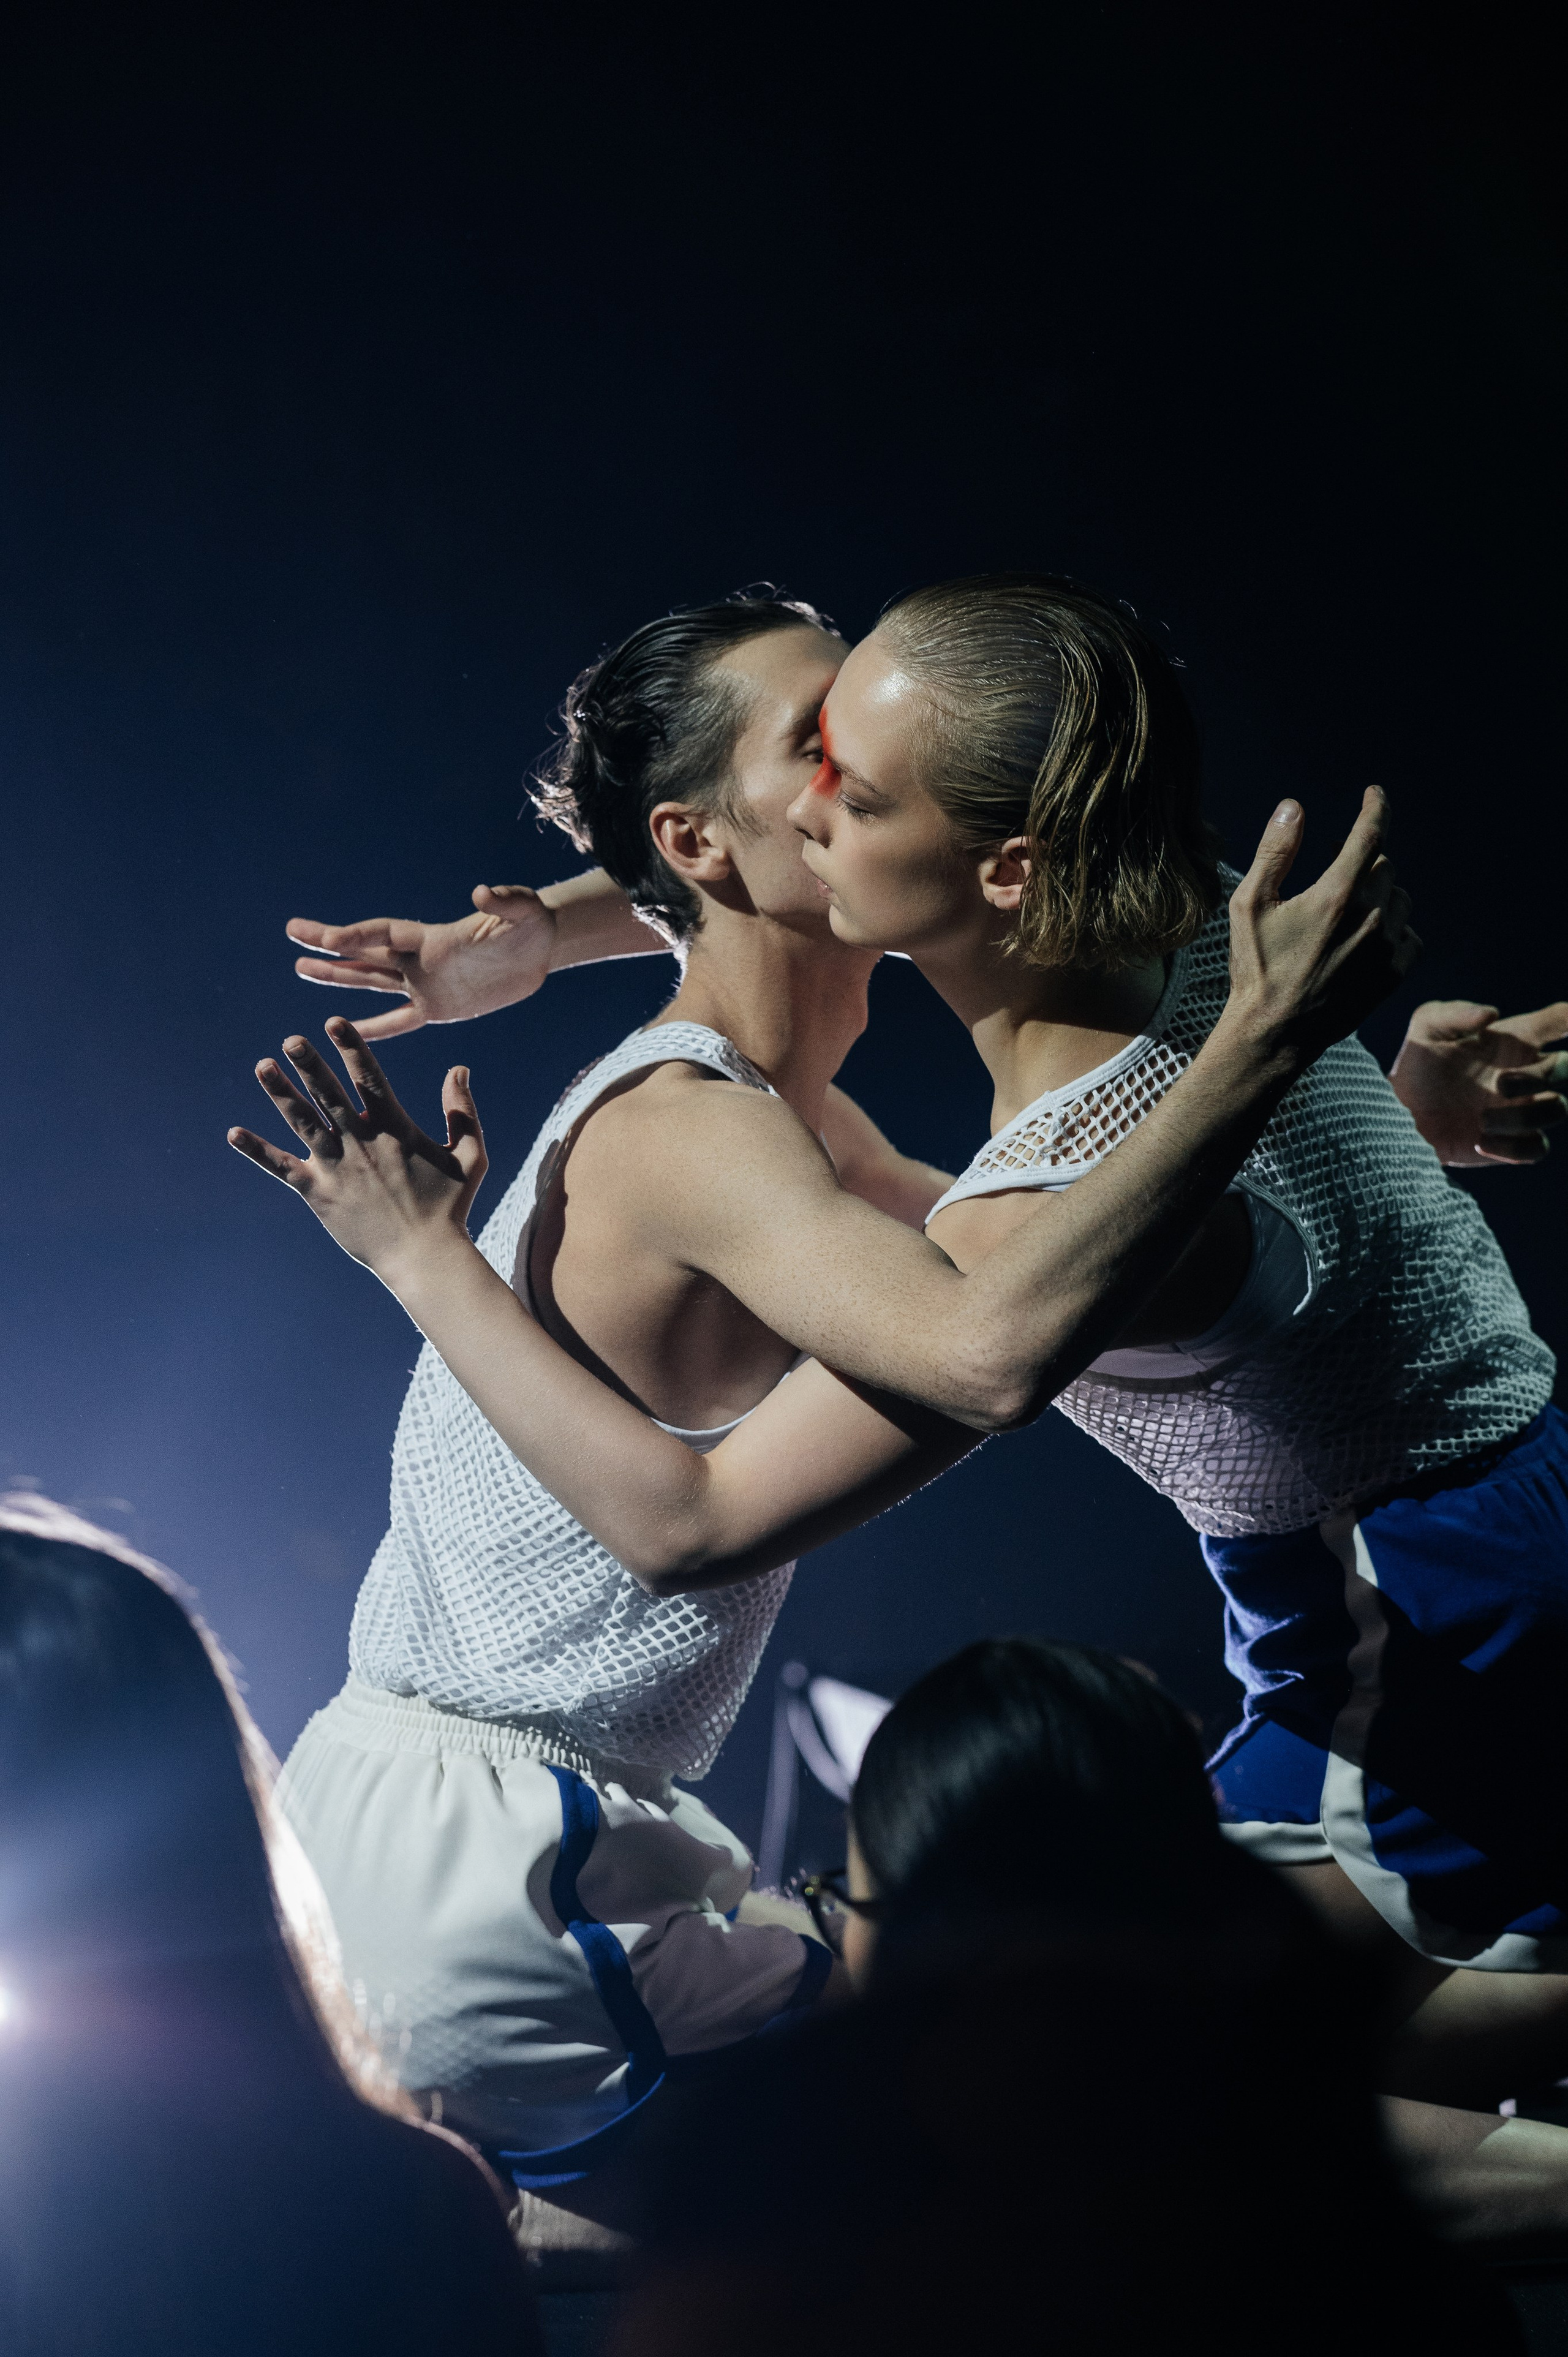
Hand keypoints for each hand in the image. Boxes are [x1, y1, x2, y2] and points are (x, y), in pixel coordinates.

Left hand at [227, 1017, 486, 1275]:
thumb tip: (460, 1068)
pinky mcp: (319, 1194)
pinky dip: (257, 1151)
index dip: (352, 1048)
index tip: (334, 1022)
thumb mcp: (471, 1156)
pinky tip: (233, 1133)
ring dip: (281, 1094)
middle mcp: (362, 1143)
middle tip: (291, 1040)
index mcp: (395, 1129)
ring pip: (303, 1122)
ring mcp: (337, 1168)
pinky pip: (282, 1168)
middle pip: (331, 1095)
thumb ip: (463, 1111)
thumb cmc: (451, 1207)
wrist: (424, 1257)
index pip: (370, 1079)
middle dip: (310, 1065)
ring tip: (262, 1066)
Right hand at [287, 884, 556, 1039]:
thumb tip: (483, 892)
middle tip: (293, 932)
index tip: (328, 938)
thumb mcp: (523, 911)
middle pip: (365, 951)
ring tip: (300, 968)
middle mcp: (420, 959)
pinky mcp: (438, 1007)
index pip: (386, 935)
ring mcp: (425, 983)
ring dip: (337, 975)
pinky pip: (400, 1021)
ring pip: (371, 981)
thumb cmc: (531, 924)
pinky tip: (348, 1031)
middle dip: (329, 943)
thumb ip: (504, 901)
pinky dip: (375, 1028)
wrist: (540, 951)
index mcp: (433, 938)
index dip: (359, 935)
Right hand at [1225, 787, 1420, 1065]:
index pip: (1370, 834)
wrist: (1275, 1034)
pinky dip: (1392, 927)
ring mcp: (1386, 948)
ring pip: (1399, 897)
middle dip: (1361, 858)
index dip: (1375, 807)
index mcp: (1335, 895)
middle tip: (1334, 865)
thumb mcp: (1249, 905)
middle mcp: (1369, 918)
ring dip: (1379, 892)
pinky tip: (1365, 936)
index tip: (1374, 793)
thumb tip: (1293, 807)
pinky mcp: (1394, 975)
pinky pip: (1409, 934)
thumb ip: (1275, 851)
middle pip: (1384, 865)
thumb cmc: (1256, 969)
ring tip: (1348, 906)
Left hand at [1388, 1000, 1567, 1165]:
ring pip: (1557, 1109)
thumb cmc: (1418, 1064)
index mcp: (1516, 1039)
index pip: (1561, 1020)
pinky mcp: (1513, 1143)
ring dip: (1523, 1115)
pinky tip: (1480, 1141)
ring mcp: (1524, 1109)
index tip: (1567, 1022)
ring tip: (1480, 1119)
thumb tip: (1491, 1014)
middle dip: (1543, 1075)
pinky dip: (1513, 1147)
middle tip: (1500, 1083)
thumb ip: (1454, 1013)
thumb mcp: (1426, 1029)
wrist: (1400, 1112)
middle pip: (1567, 1068)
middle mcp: (1528, 1073)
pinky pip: (1537, 1148)